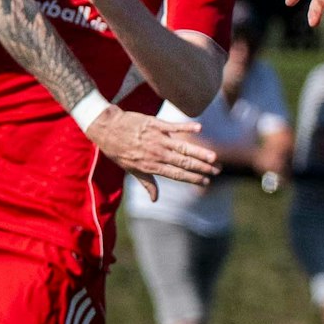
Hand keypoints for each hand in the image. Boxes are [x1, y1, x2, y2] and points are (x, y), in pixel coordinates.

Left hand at [84, 106, 219, 198]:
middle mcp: (156, 154)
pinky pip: (173, 127)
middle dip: (202, 168)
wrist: (106, 128)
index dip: (192, 178)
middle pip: (183, 162)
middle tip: (217, 170)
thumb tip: (155, 199)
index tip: (206, 181)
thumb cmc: (118, 150)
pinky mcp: (155, 124)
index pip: (176, 174)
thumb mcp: (131, 170)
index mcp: (151, 166)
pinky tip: (199, 128)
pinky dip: (186, 127)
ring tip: (213, 157)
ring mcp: (157, 139)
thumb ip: (147, 183)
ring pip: (182, 147)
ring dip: (199, 152)